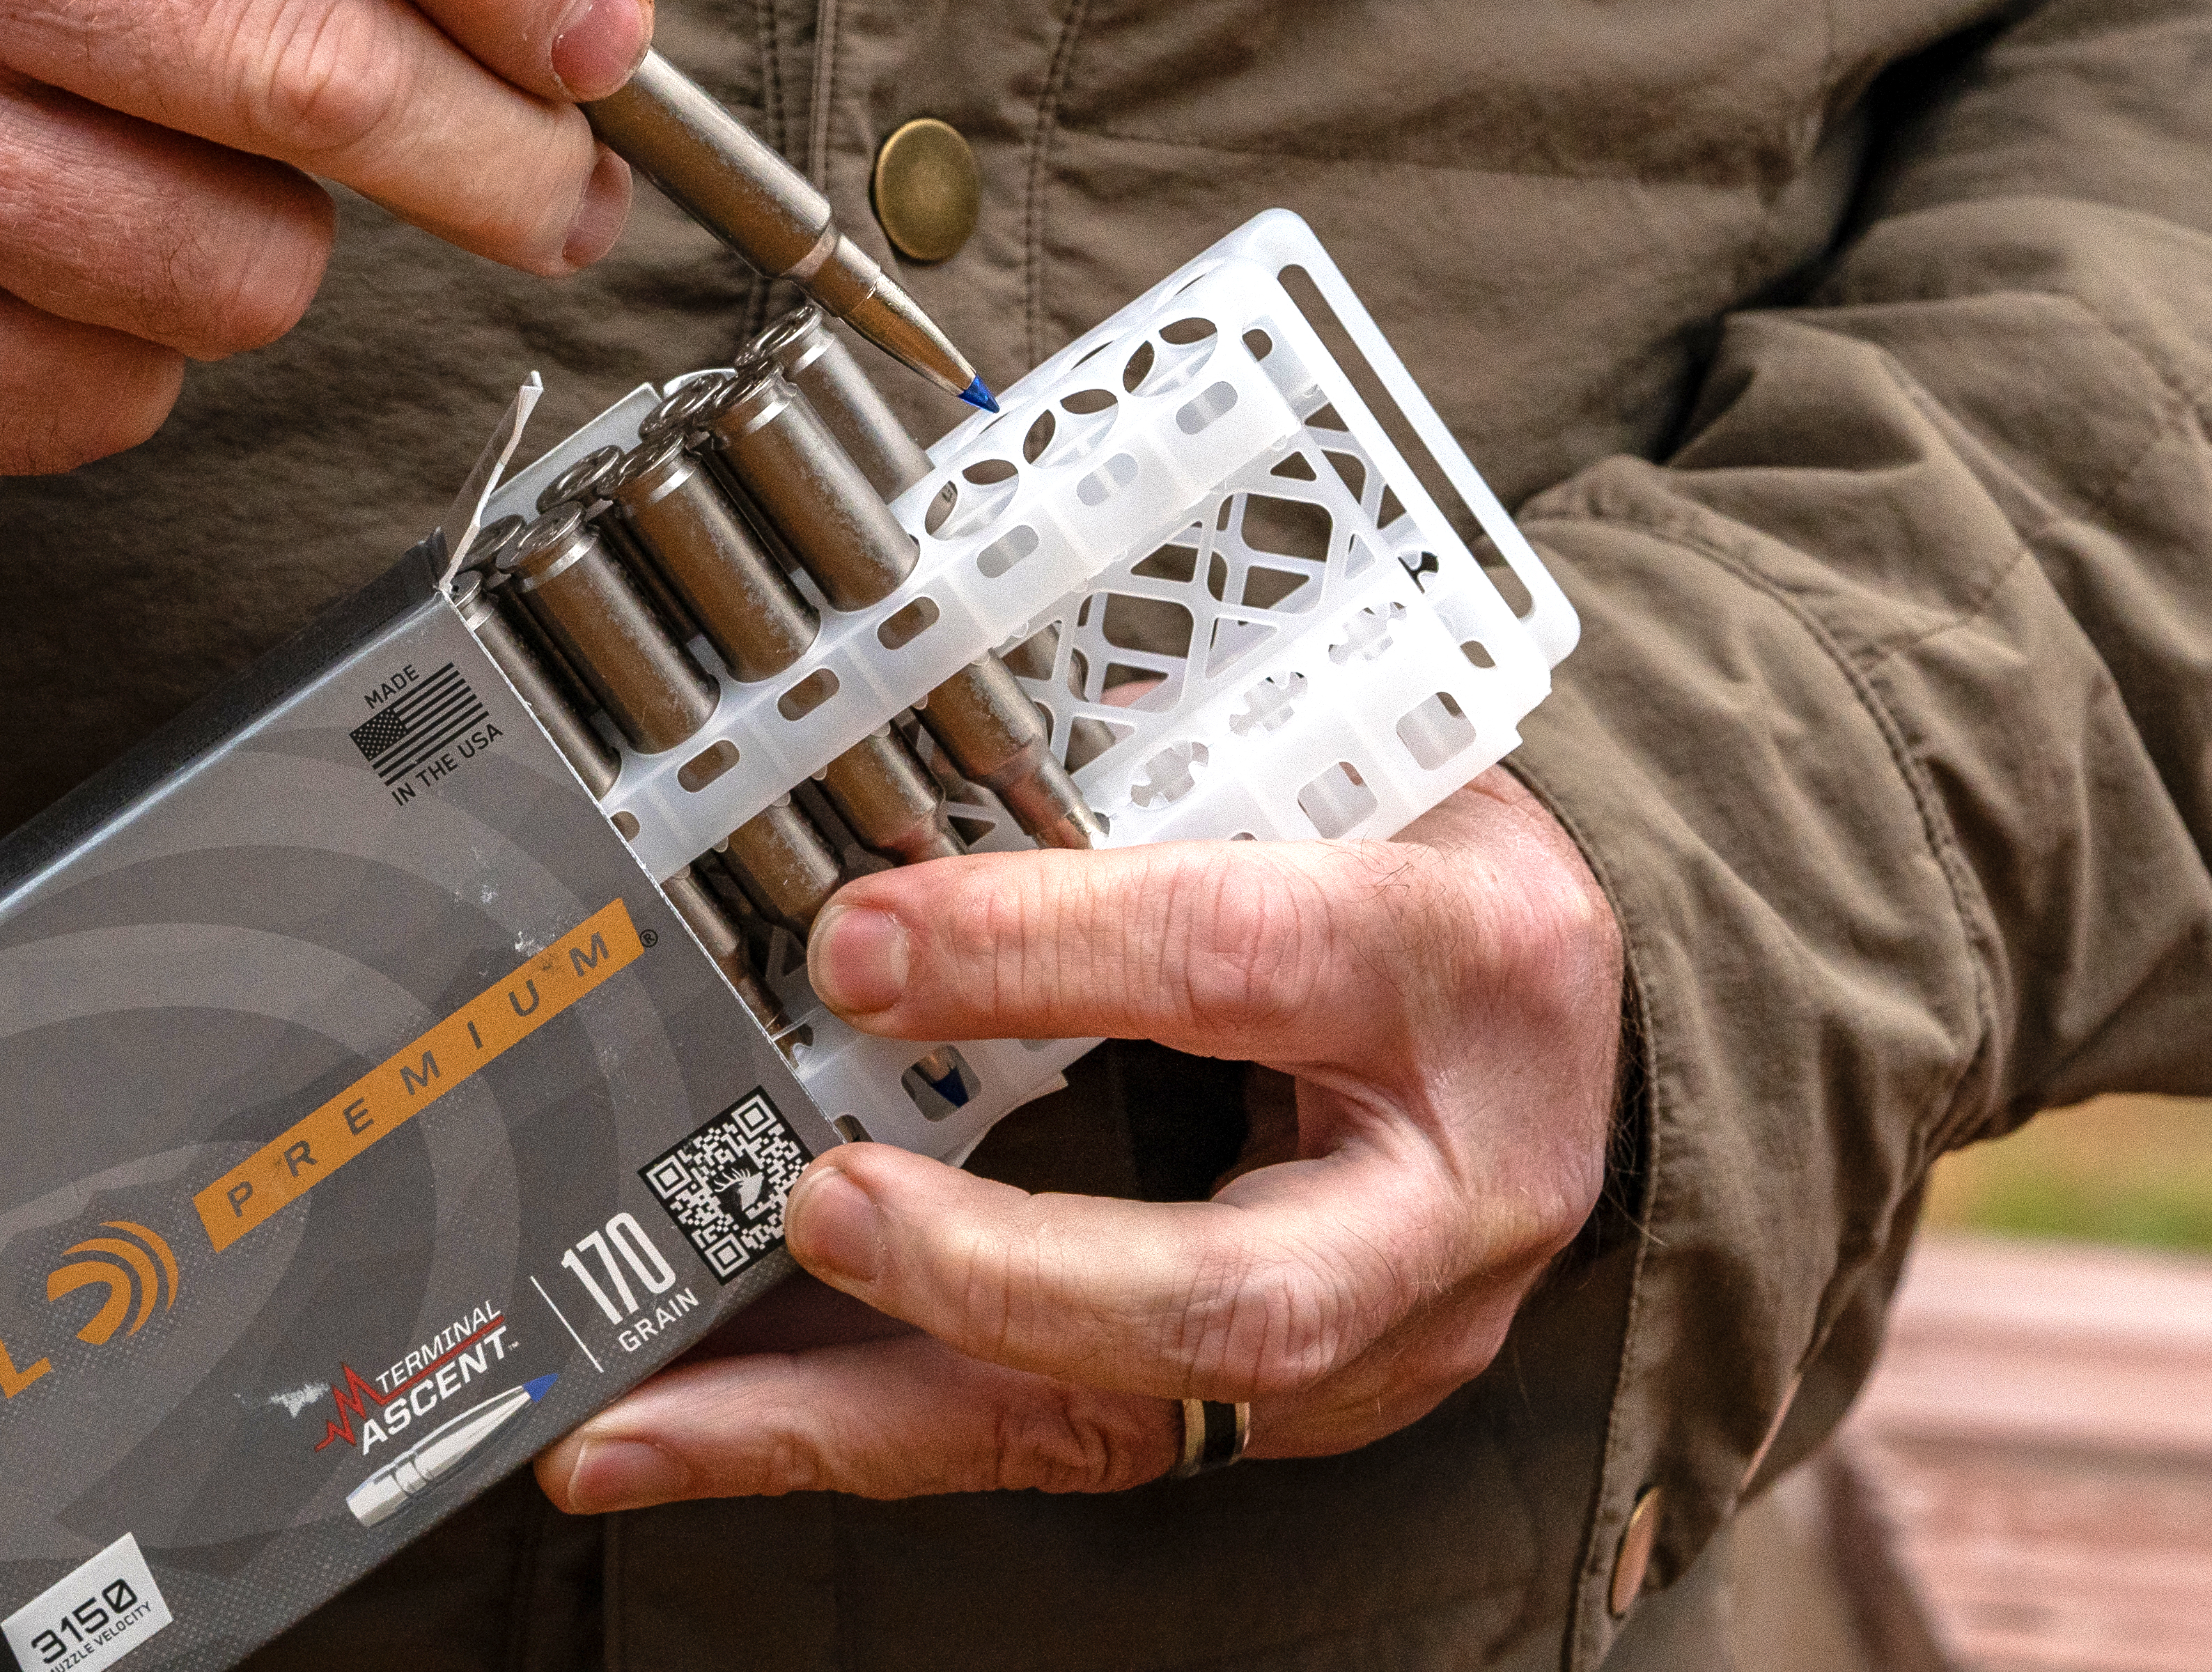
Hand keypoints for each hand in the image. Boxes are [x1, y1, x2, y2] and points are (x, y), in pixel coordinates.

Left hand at [535, 770, 1621, 1504]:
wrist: (1571, 1033)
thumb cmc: (1430, 873)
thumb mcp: (1337, 774)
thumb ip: (1140, 794)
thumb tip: (888, 807)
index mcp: (1458, 964)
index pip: (1240, 962)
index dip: (1041, 951)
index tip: (856, 940)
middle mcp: (1434, 1205)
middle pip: (1221, 1298)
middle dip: (988, 1272)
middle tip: (808, 1208)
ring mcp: (1362, 1345)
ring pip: (1101, 1420)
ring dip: (846, 1416)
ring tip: (640, 1418)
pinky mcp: (1266, 1417)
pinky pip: (1044, 1439)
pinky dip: (859, 1433)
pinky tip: (699, 1429)